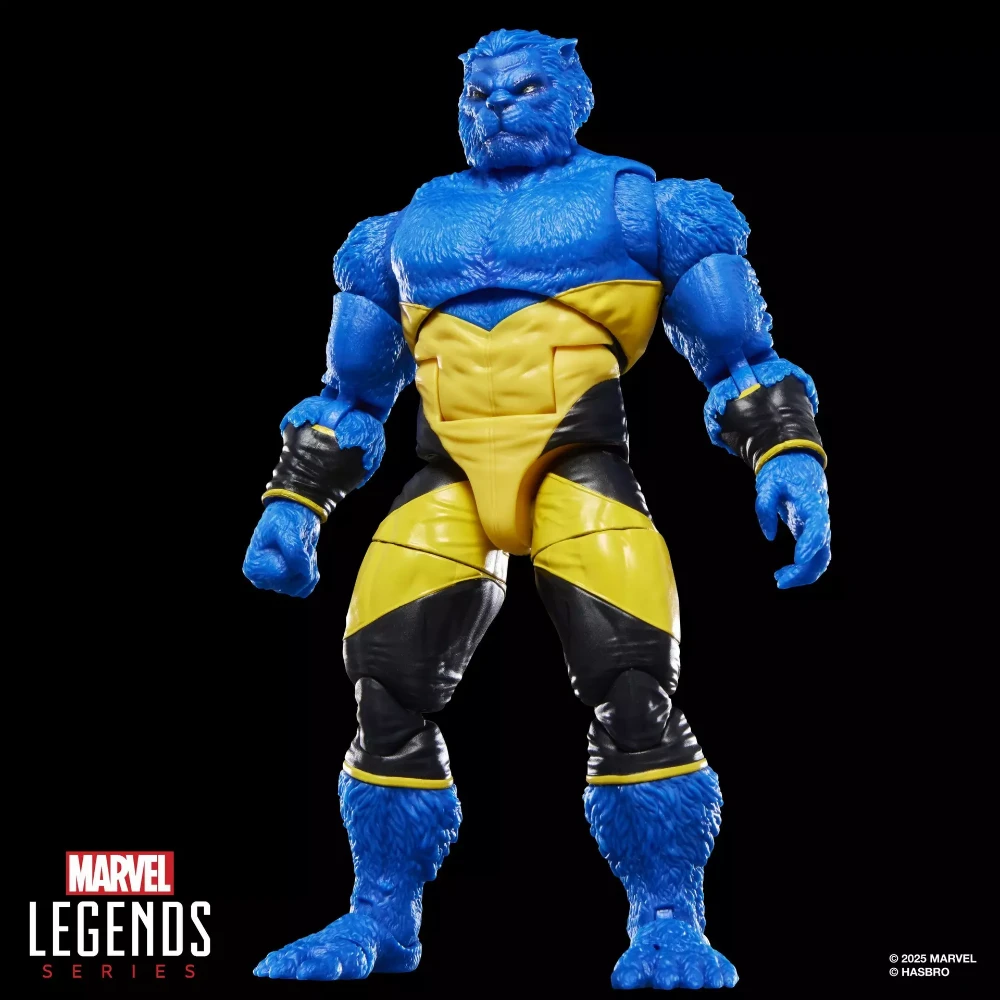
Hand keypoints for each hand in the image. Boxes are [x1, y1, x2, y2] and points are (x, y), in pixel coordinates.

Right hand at [243, 500, 321, 597]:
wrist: (294, 512)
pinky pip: (306, 587)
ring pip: (301, 587)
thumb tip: (304, 572)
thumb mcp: (288, 529)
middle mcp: (262, 580)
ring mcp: (276, 583)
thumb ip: (294, 552)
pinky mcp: (289, 582)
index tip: (286, 540)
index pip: (282, 574)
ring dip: (308, 566)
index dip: (292, 557)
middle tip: (298, 542)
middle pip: (291, 583)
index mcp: (253, 568)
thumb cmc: (285, 518)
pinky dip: (312, 571)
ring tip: (301, 547)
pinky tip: (306, 556)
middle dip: (301, 563)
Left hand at [754, 453, 830, 588]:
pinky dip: (802, 567)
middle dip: (806, 570)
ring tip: (779, 579)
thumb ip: (765, 505)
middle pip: (823, 549)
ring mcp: (818, 525)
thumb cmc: (781, 471)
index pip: (818, 525)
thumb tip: (769, 536)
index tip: (798, 559)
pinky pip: (814, 555)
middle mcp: (820, 516)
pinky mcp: (812, 532)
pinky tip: (783, 573)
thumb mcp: (767, 483)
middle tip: (780, 581)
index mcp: (811, 501)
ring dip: (804, 573)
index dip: (811, 543)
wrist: (796, 461)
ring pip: (821, 557)